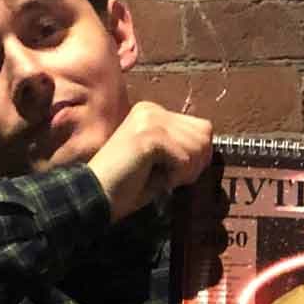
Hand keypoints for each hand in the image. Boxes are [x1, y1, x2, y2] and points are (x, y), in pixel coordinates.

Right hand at [87, 101, 213, 222]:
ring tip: (158, 177)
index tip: (173, 173)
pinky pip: (184, 159)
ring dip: (184, 171)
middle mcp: (152, 109)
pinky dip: (175, 176)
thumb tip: (208, 149)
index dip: (196, 156)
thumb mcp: (160, 160)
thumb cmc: (126, 184)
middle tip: (167, 177)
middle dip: (193, 164)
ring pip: (197, 147)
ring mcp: (149, 120)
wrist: (94, 194)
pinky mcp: (148, 136)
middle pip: (204, 135)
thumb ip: (182, 147)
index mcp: (153, 111)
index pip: (202, 128)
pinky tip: (153, 179)